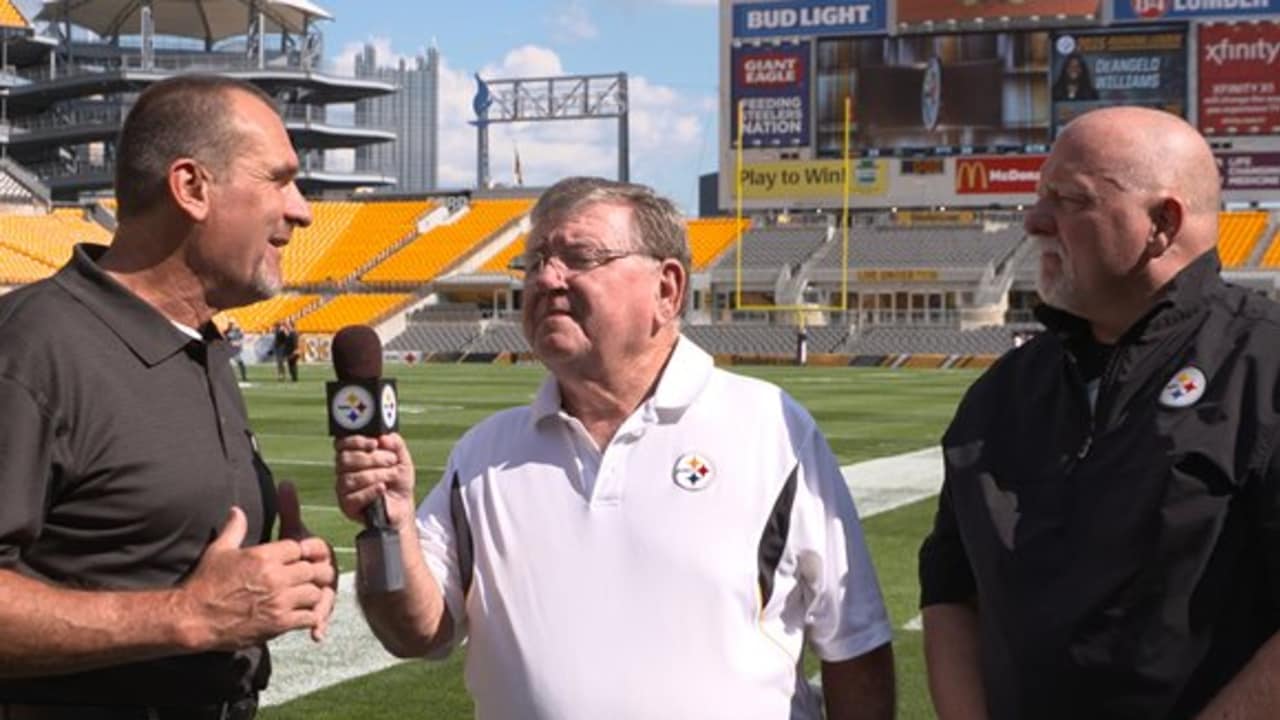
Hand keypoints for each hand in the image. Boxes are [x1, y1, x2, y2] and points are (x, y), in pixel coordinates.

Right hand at [178, 505, 337, 650]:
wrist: (193, 619)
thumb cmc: (204, 584)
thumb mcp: (218, 551)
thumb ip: (234, 529)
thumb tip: (237, 510)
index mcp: (263, 556)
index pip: (299, 547)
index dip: (299, 554)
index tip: (294, 561)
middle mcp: (275, 577)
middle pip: (312, 569)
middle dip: (310, 573)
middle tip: (304, 580)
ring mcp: (279, 601)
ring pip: (314, 593)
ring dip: (311, 595)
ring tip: (302, 597)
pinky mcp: (279, 624)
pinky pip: (309, 617)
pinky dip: (308, 616)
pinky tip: (299, 615)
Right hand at [334, 433, 416, 530]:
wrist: (403, 506)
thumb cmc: (398, 481)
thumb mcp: (401, 458)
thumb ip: (395, 444)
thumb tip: (384, 437)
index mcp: (352, 455)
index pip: (341, 444)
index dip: (356, 441)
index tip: (375, 443)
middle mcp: (343, 471)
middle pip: (345, 460)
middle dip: (372, 459)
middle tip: (391, 460)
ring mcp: (343, 489)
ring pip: (350, 478)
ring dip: (375, 475)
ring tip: (392, 475)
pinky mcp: (347, 506)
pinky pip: (352, 497)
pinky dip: (370, 491)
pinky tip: (382, 488)